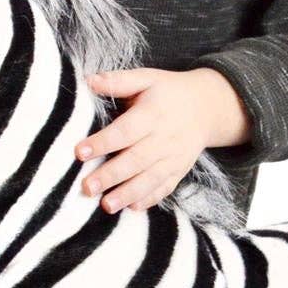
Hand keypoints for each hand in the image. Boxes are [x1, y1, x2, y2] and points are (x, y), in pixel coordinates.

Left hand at [75, 67, 250, 212]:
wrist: (208, 107)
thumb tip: (88, 81)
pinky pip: (165, 188)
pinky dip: (150, 199)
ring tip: (106, 205)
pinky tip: (132, 209)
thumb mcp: (146, 78)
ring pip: (150, 179)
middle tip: (87, 187)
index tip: (79, 152)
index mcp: (153, 114)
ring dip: (128, 194)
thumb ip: (118, 81)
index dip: (103, 142)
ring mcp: (174, 158)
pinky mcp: (179, 171)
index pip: (125, 131)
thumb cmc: (168, 92)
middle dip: (111, 175)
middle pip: (135, 160)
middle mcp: (165, 138)